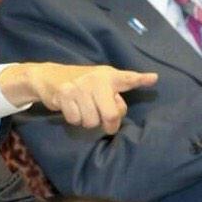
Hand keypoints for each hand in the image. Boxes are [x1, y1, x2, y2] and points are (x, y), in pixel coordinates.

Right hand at [0, 63, 157, 133]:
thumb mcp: (99, 85)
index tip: (153, 78)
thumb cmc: (80, 84)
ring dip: (87, 121)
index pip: (127, 78)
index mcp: (109, 76)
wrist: (48, 77)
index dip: (139, 79)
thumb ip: (113, 96)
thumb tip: (117, 113)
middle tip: (104, 124)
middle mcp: (96, 79)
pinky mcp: (64, 94)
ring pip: (91, 121)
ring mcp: (79, 86)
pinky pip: (75, 120)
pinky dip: (73, 119)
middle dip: (108, 125)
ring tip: (82, 110)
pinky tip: (70, 109)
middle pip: (111, 114)